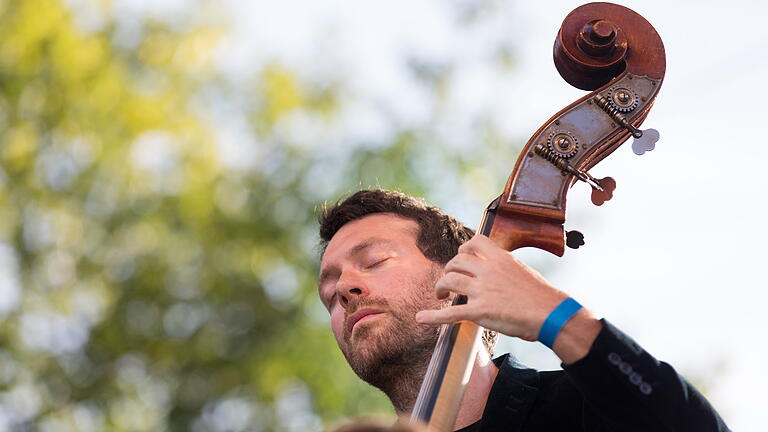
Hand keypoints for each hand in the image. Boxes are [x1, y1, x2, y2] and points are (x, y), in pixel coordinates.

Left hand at [415, 235, 601, 361]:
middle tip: (449, 281)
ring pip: (450, 280)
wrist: (551, 313)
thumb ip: (506, 268)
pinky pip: (450, 313)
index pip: (475, 242)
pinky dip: (433, 316)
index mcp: (501, 258)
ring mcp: (482, 290)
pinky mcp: (479, 311)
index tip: (461, 257)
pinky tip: (421, 318)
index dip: (463, 249)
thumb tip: (497, 270)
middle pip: (456, 261)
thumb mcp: (523, 271)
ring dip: (441, 287)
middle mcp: (489, 270)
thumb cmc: (542, 296)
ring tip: (441, 294)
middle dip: (449, 270)